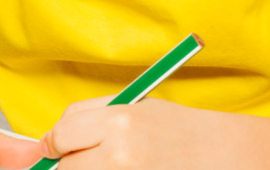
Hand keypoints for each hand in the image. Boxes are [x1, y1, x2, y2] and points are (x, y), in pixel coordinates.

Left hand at [41, 97, 212, 169]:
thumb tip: (51, 136)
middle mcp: (120, 154)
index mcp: (120, 121)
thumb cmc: (177, 128)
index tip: (56, 145)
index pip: (61, 133)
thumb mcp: (137, 106)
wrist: (218, 154)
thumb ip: (91, 116)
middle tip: (90, 156)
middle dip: (70, 161)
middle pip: (66, 166)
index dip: (55, 141)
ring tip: (114, 163)